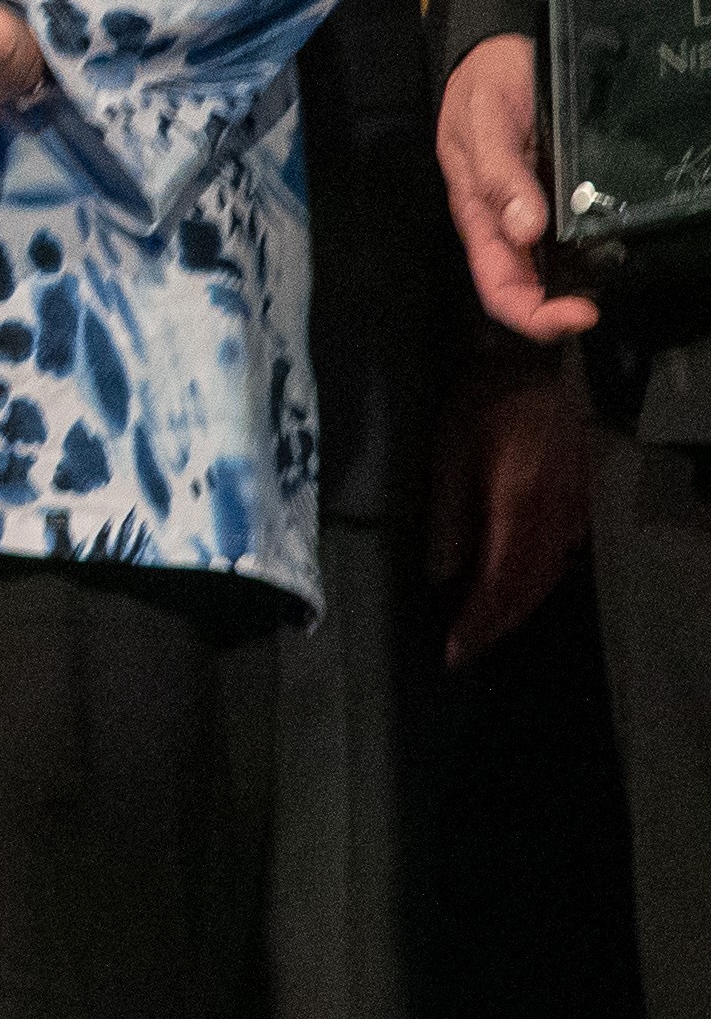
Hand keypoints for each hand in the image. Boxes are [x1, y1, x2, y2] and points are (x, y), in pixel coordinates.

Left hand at [434, 338, 599, 664]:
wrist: (534, 366)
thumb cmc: (481, 405)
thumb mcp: (449, 457)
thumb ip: (448, 519)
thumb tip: (440, 576)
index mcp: (520, 511)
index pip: (500, 584)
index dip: (478, 623)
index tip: (454, 652)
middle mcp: (555, 520)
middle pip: (529, 589)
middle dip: (497, 625)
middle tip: (465, 651)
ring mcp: (573, 511)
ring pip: (548, 576)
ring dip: (518, 607)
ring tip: (486, 627)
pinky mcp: (578, 501)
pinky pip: (560, 556)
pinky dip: (537, 580)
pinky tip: (519, 584)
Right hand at [442, 35, 596, 340]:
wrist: (495, 52)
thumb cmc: (483, 83)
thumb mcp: (484, 117)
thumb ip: (499, 170)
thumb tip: (525, 228)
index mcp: (477, 212)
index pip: (497, 286)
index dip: (534, 314)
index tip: (582, 311)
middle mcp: (502, 222)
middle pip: (524, 289)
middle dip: (559, 311)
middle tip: (601, 306)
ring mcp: (529, 211)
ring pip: (549, 270)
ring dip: (577, 287)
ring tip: (614, 281)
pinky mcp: (553, 195)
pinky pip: (569, 239)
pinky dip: (592, 255)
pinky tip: (616, 247)